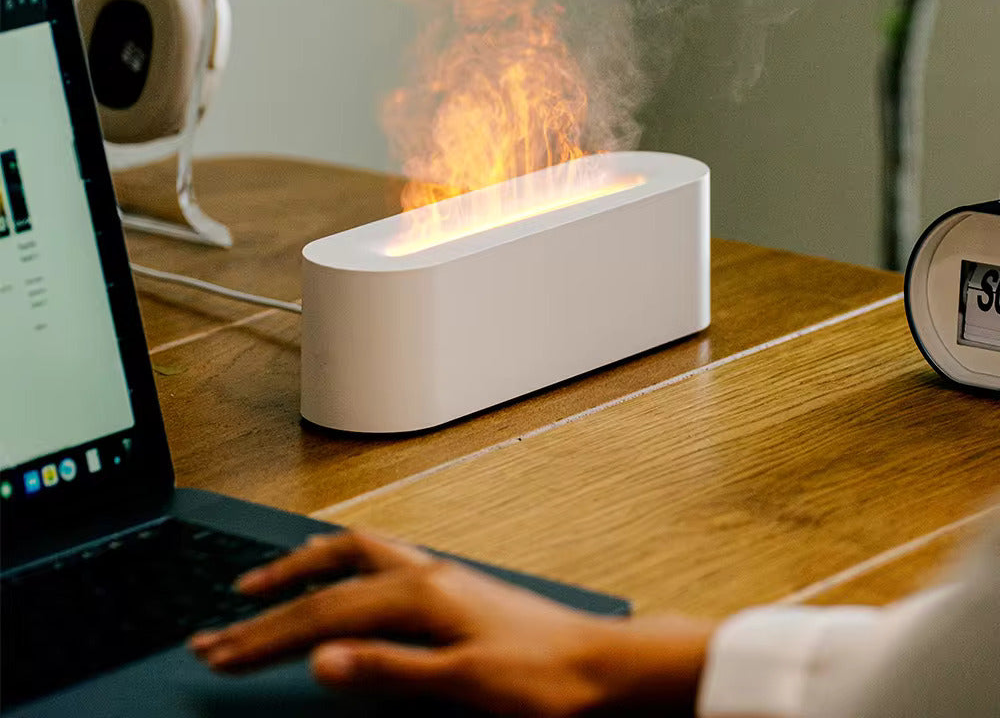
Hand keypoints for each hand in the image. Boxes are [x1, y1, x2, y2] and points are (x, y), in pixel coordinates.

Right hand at [189, 530, 714, 715]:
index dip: (266, 636)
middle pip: (329, 576)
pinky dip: (345, 566)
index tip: (219, 653)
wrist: (601, 670)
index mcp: (420, 593)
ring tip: (265, 581)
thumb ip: (388, 669)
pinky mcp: (450, 592)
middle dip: (270, 600)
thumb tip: (321, 658)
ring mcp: (438, 579)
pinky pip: (382, 562)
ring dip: (305, 567)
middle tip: (220, 623)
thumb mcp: (460, 686)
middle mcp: (424, 575)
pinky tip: (341, 580)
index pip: (323, 612)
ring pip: (356, 555)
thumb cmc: (542, 680)